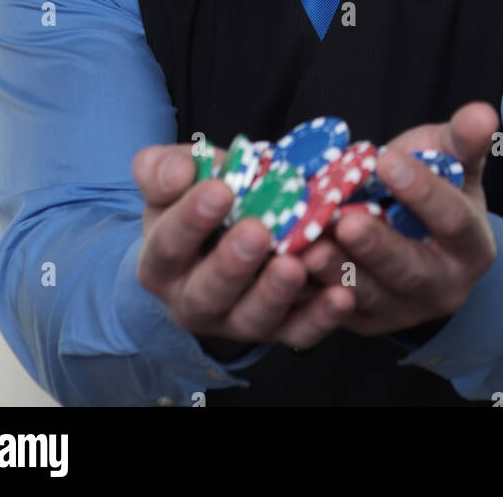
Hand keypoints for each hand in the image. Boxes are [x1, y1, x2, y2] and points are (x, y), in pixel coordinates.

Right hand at [132, 143, 355, 348]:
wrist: (229, 229)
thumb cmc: (200, 196)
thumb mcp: (174, 177)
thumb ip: (163, 170)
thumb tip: (178, 174)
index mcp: (161, 261)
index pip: (168, 244)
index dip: (191, 219)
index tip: (220, 190)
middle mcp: (192, 300)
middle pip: (207, 292)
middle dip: (232, 264)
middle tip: (257, 232)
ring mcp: (235, 320)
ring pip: (252, 318)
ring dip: (276, 294)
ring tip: (296, 265)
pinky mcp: (277, 330)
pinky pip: (297, 332)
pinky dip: (320, 317)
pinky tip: (341, 295)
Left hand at [301, 102, 498, 335]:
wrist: (416, 234)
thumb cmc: (434, 185)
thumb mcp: (450, 160)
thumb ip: (463, 139)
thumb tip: (482, 113)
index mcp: (471, 246)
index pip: (452, 220)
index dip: (422, 191)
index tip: (386, 159)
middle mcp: (443, 286)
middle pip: (409, 269)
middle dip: (376, 246)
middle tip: (346, 221)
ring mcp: (403, 309)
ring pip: (368, 294)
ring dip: (336, 271)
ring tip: (308, 247)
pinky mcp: (365, 321)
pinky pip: (336, 311)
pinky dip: (311, 291)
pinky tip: (289, 266)